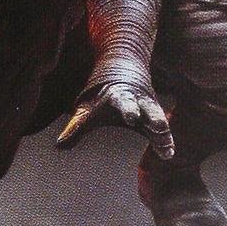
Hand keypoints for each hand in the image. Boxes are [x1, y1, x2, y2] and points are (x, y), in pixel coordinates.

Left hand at [57, 72, 173, 157]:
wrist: (122, 71)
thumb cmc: (100, 96)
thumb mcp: (86, 109)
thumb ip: (75, 128)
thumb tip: (59, 146)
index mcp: (119, 95)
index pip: (124, 102)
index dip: (128, 109)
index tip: (132, 118)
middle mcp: (138, 101)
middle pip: (148, 109)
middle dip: (153, 118)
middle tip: (159, 128)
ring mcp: (149, 109)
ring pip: (158, 119)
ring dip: (162, 133)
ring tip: (167, 149)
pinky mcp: (155, 117)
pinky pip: (162, 130)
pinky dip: (165, 141)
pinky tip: (168, 154)